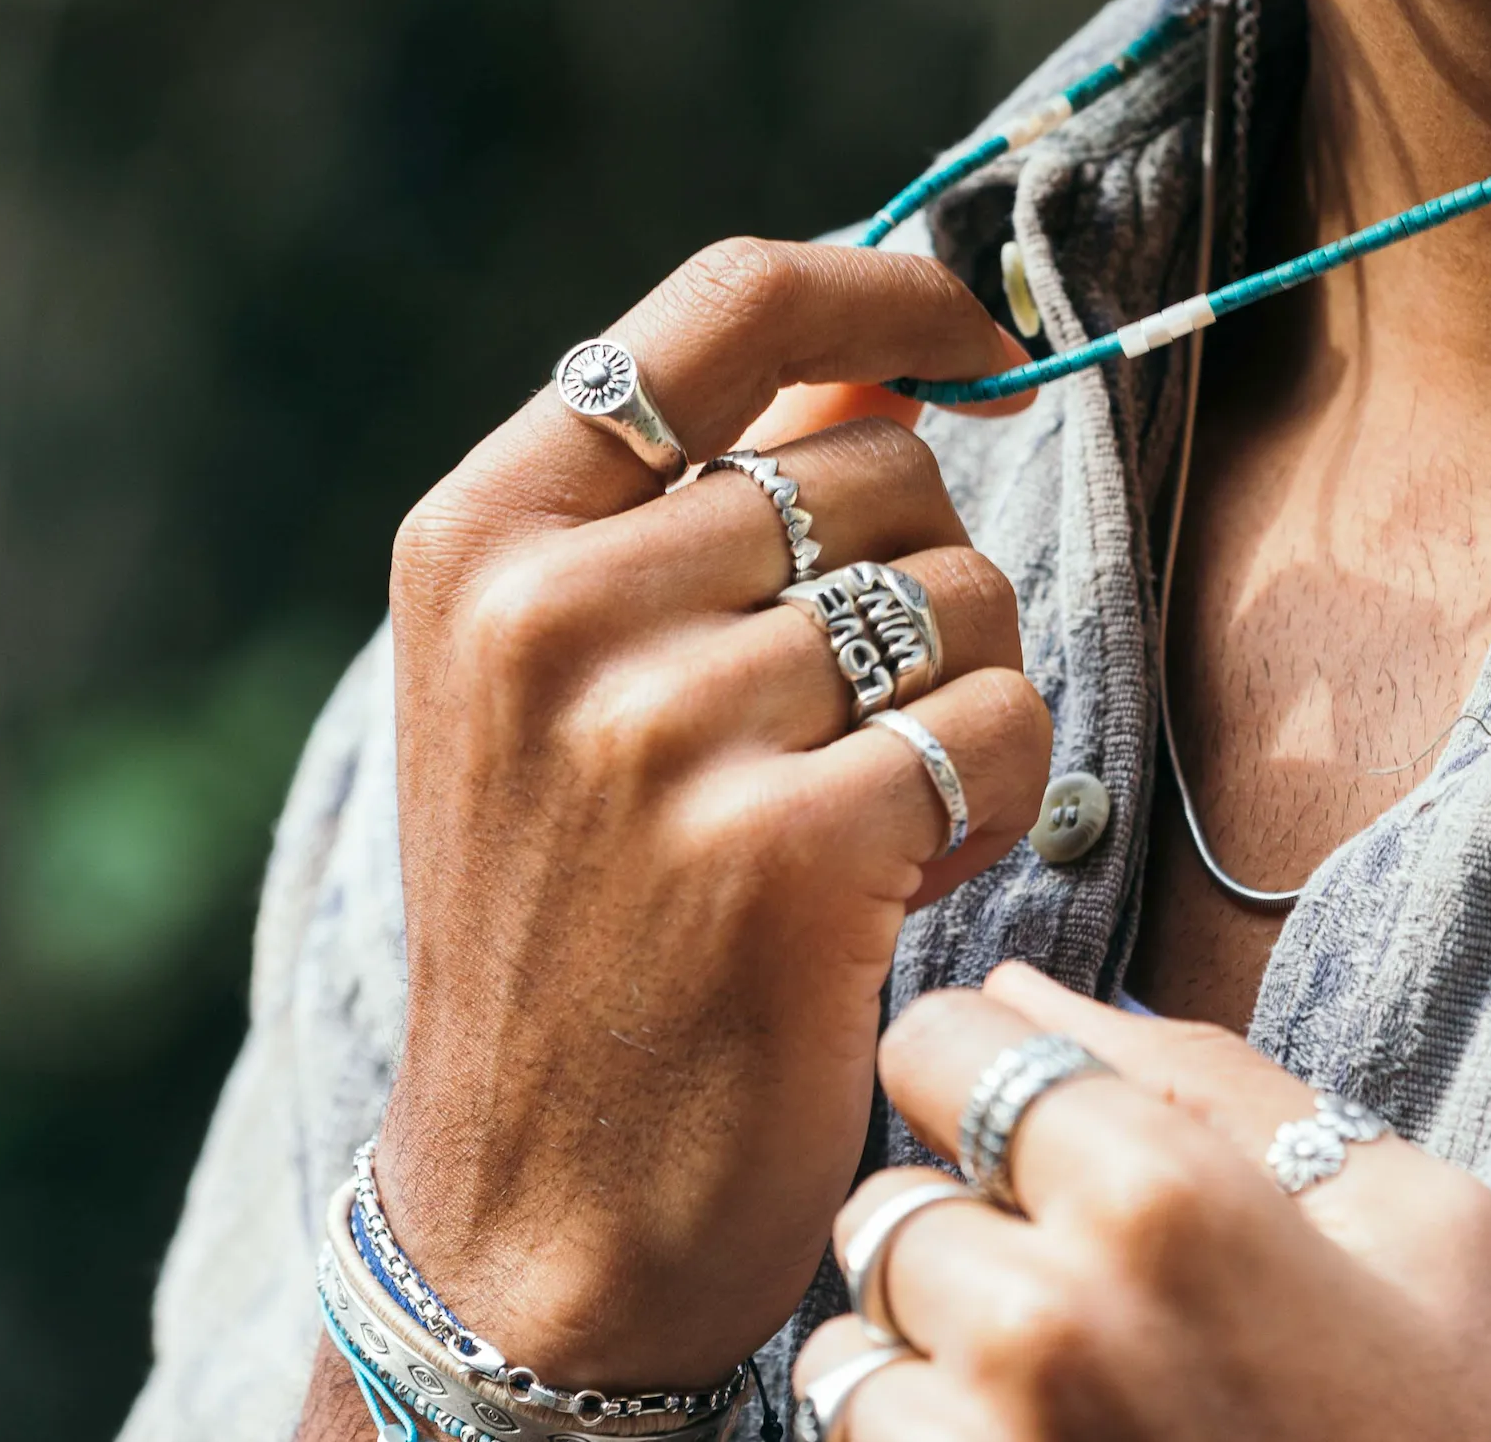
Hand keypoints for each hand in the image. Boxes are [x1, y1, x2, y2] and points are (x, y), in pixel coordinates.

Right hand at [375, 239, 1049, 1390]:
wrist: (539, 1202)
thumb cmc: (584, 905)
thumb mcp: (573, 672)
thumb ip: (713, 497)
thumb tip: (897, 356)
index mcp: (487, 531)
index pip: (732, 303)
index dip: (893, 289)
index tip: (981, 336)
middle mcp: (552, 610)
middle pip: (884, 464)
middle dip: (921, 574)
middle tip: (853, 707)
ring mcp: (660, 730)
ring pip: (963, 594)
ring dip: (961, 693)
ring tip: (863, 800)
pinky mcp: (780, 854)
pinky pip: (1004, 723)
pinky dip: (999, 792)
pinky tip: (904, 872)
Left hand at [795, 963, 1490, 1441]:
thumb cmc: (1448, 1437)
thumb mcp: (1410, 1218)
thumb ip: (1206, 1076)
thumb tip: (1023, 991)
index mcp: (1158, 1195)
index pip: (937, 1043)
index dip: (978, 1071)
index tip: (1029, 1121)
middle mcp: (1043, 1320)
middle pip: (890, 1199)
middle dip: (966, 1227)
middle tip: (1084, 1290)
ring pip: (855, 1341)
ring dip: (931, 1354)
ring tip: (1065, 1395)